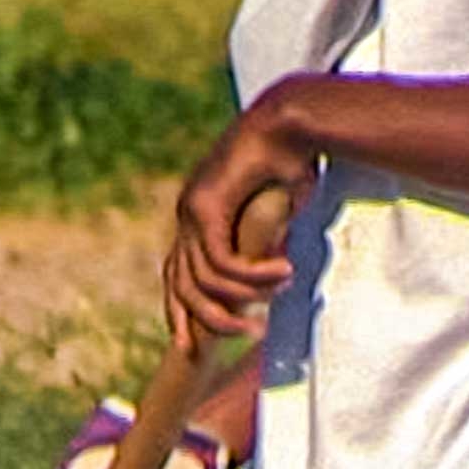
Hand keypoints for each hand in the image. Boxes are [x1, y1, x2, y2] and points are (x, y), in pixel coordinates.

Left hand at [165, 89, 317, 351]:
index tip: (189, 349)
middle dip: (208, 321)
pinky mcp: (208, 206)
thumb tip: (278, 272)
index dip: (179, 314)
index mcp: (195, 218)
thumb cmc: (292, 161)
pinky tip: (284, 271)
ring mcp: (192, 210)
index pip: (175, 277)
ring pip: (205, 281)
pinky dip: (253, 275)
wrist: (292, 119)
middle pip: (181, 287)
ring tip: (281, 291)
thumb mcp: (276, 214)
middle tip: (248, 336)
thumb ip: (266, 244)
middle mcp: (187, 215)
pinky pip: (224, 263)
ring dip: (245, 297)